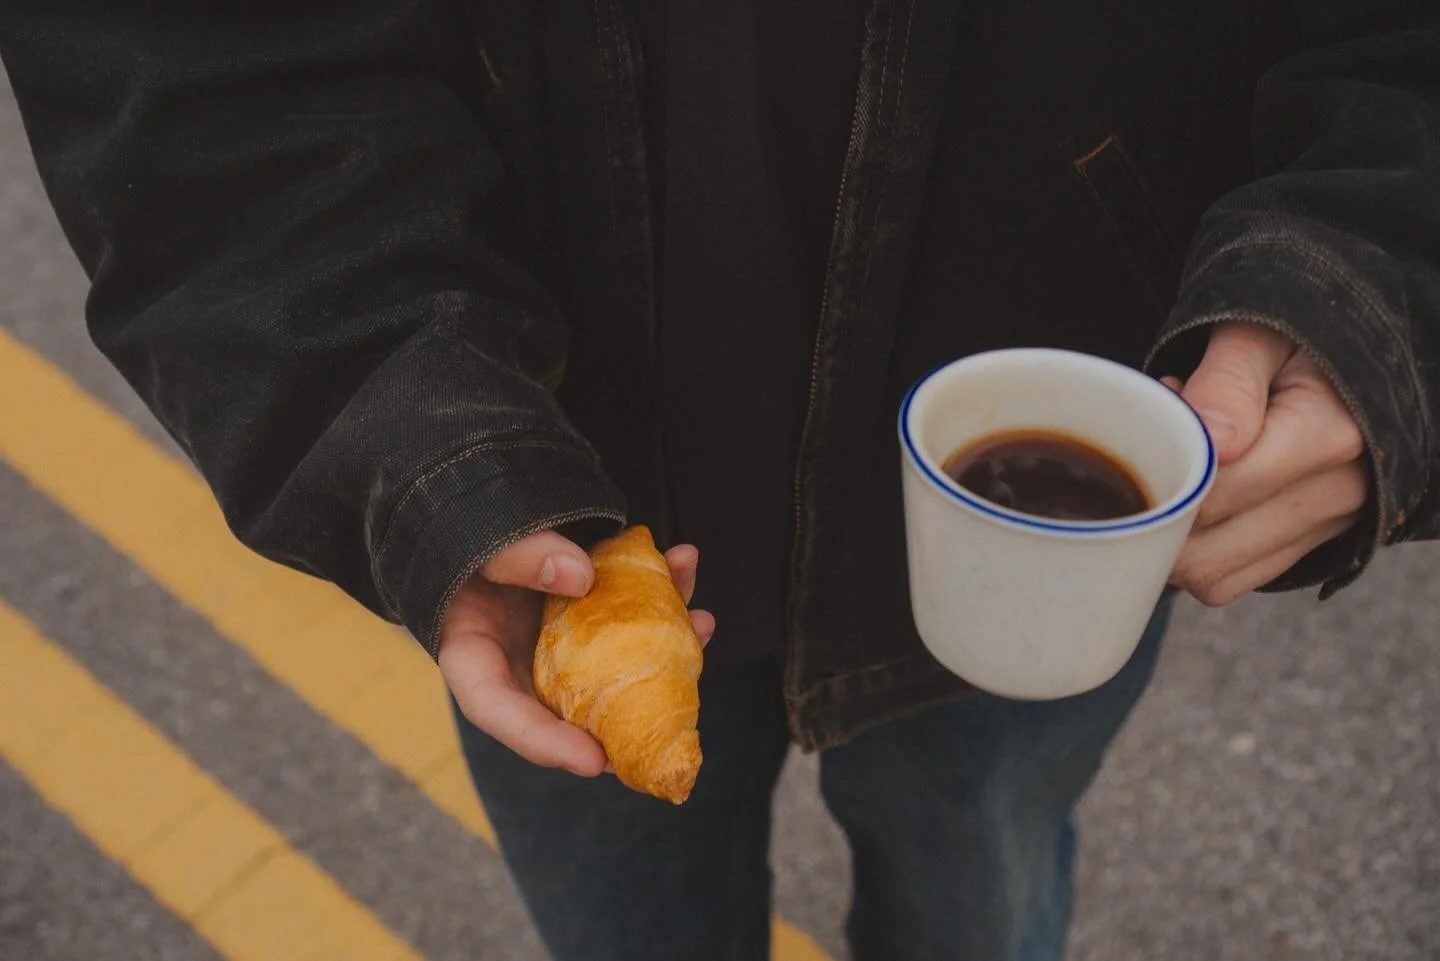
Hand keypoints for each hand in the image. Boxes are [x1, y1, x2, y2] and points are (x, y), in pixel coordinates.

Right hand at [437, 530, 715, 774]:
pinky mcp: (591, 608)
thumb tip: (580, 576)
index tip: (594, 760)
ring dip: (666, 640)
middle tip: (673, 721)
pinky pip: (630, 610)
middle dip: (630, 715)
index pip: (499, 711)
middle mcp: (523, 659)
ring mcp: (562, 637)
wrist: (478, 510)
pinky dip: (663, 593)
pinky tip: (683, 562)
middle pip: (574, 705)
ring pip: (618, 658)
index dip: (545, 743)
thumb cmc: (462, 531)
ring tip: (700, 621)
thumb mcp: (476, 541)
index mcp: (474, 655)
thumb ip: (516, 557)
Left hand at [1165, 322, 1368, 605]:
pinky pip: (1225, 581)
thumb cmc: (1285, 340)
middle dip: (1158, 508)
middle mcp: (1334, 494)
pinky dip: (1194, 550)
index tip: (1157, 421)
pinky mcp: (1303, 549)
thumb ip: (1227, 385)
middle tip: (1158, 447)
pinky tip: (1198, 498)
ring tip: (1181, 469)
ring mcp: (1322, 529)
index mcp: (1325, 435)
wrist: (1334, 364)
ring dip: (1171, 535)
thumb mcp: (1254, 337)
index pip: (1213, 493)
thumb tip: (1213, 442)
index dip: (1160, 469)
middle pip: (1204, 549)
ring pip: (1210, 576)